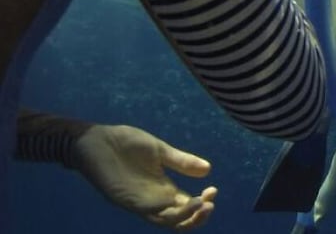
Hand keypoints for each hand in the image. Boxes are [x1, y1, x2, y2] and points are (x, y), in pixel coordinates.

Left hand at [72, 124, 216, 230]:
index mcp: (163, 189)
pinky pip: (149, 213)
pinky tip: (179, 201)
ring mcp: (139, 202)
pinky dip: (166, 211)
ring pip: (166, 221)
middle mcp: (153, 200)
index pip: (187, 205)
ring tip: (200, 204)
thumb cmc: (125, 143)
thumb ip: (181, 161)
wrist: (95, 140)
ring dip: (185, 217)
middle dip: (198, 216)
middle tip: (210, 203)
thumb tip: (208, 170)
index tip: (213, 189)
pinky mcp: (126, 200)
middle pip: (179, 220)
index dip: (203, 203)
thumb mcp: (159, 151)